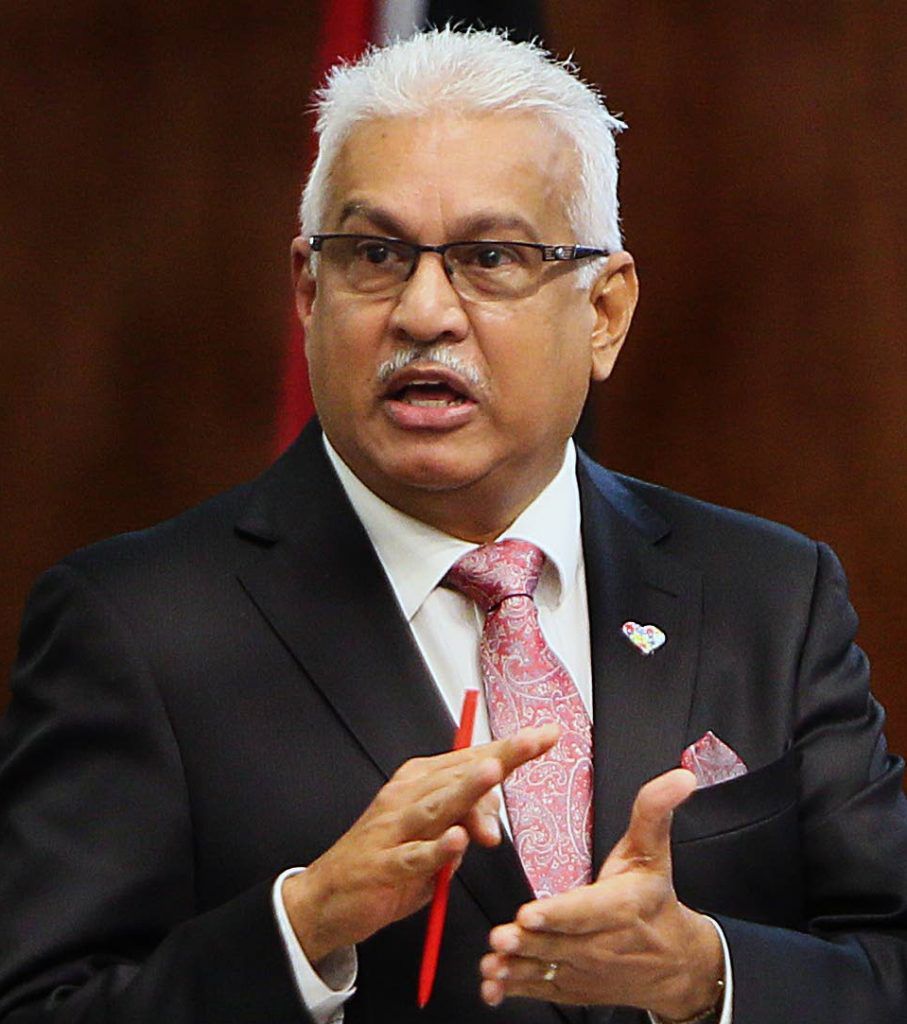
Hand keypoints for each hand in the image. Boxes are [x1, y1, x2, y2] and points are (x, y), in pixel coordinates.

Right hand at [283, 723, 559, 962]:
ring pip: (438, 803)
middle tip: (533, 743)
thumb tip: (492, 826)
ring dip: (467, 787)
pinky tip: (456, 840)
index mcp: (420, 782)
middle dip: (501, 758)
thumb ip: (465, 828)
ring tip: (494, 771)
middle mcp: (406, 796)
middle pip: (460, 772)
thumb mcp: (434, 841)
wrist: (327, 897)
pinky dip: (436, 849)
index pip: (472, 759)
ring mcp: (394, 829)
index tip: (545, 735)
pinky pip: (415, 856)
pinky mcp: (384, 865)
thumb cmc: (385, 860)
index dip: (510, 747)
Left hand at [480, 768, 723, 1018]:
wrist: (675, 962)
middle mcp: (603, 943)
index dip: (558, 913)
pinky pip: (542, 989)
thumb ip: (654, 811)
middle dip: (528, 941)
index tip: (530, 913)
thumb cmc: (654, 900)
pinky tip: (493, 988)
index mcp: (621, 906)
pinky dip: (516, 990)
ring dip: (516, 968)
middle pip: (560, 942)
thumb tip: (679, 777)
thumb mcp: (655, 851)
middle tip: (500, 937)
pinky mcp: (573, 986)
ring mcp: (586, 969)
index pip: (587, 911)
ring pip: (546, 969)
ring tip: (491, 965)